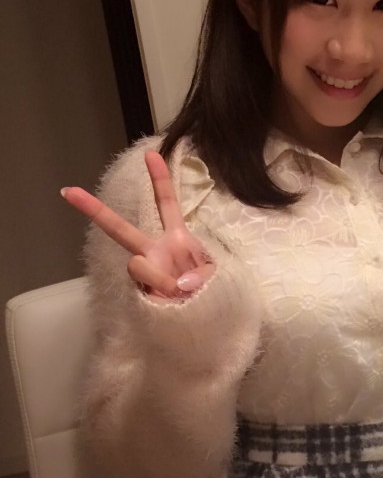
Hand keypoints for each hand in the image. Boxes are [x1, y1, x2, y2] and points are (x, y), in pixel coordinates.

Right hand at [62, 151, 213, 300]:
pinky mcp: (140, 295)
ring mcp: (145, 273)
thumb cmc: (216, 292)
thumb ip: (202, 274)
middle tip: (69, 191)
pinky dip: (162, 295)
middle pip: (122, 229)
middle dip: (95, 210)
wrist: (211, 324)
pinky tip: (174, 302)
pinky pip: (144, 288)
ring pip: (137, 264)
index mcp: (177, 238)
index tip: (150, 152)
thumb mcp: (219, 276)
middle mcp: (156, 252)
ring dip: (160, 276)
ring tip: (181, 291)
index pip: (166, 204)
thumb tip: (178, 284)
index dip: (160, 179)